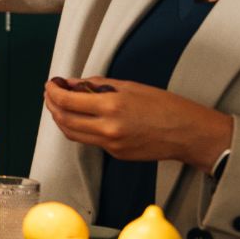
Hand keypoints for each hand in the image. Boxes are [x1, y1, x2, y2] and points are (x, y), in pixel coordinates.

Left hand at [44, 78, 233, 171]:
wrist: (188, 133)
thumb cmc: (166, 106)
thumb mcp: (131, 86)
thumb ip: (98, 84)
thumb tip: (74, 84)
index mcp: (112, 106)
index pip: (67, 101)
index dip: (53, 92)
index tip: (51, 84)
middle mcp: (108, 128)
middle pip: (63, 119)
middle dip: (52, 105)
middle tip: (51, 94)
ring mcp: (111, 144)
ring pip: (72, 134)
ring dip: (61, 119)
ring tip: (61, 105)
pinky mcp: (115, 154)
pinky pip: (90, 141)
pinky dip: (80, 128)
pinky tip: (82, 117)